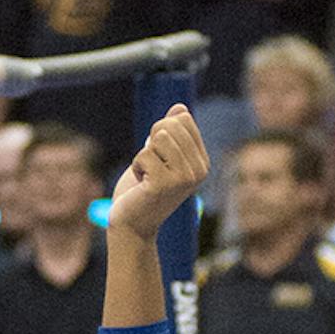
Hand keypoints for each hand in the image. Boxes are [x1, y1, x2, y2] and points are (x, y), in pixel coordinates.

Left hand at [105, 104, 206, 243]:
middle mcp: (199, 169)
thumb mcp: (159, 157)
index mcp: (202, 161)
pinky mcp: (165, 184)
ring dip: (143, 156)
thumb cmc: (142, 191)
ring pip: (158, 137)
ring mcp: (185, 177)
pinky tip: (142, 185)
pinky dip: (136, 166)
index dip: (160, 131)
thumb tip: (179, 107)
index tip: (159, 157)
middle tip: (150, 167)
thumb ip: (170, 135)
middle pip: (170, 124)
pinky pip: (144, 154)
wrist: (132, 226)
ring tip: (147, 176)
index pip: (183, 119)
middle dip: (151, 141)